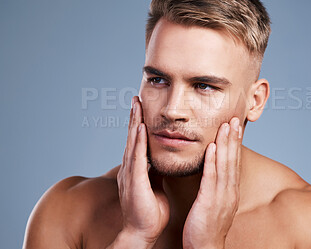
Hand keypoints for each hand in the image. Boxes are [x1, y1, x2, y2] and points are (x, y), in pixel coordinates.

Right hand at [115, 96, 169, 246]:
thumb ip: (155, 172)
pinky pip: (137, 158)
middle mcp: (130, 168)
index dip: (138, 124)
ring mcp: (130, 174)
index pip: (137, 142)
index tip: (142, 108)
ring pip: (132, 142)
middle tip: (136, 98)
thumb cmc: (150, 211)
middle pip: (132, 137)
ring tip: (136, 104)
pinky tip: (140, 128)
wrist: (142, 231)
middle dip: (134, 117)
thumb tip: (161, 160)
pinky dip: (138, 142)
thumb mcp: (155, 185)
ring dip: (134, 122)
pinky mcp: (134, 181)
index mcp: (136, 169)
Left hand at [182, 117, 241, 248]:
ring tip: (227, 125)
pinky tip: (213, 147)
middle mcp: (229, 191)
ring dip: (226, 144)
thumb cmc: (206, 226)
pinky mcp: (210, 203)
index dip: (235, 143)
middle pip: (233, 160)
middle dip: (234, 138)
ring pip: (225, 165)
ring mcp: (222, 197)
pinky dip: (213, 162)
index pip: (234, 163)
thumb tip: (214, 173)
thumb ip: (216, 187)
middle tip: (235, 118)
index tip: (234, 126)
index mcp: (230, 191)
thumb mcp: (214, 203)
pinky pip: (212, 179)